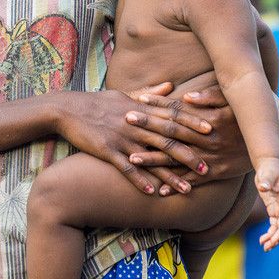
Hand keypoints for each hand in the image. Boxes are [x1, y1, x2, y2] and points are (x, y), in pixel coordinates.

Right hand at [55, 85, 209, 193]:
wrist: (67, 109)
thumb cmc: (97, 102)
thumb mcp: (124, 93)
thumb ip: (150, 93)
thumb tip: (172, 85)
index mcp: (141, 108)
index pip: (172, 115)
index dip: (192, 122)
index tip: (211, 130)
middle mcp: (135, 122)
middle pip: (168, 138)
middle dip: (189, 154)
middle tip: (208, 167)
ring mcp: (122, 137)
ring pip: (152, 157)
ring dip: (171, 174)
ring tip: (187, 189)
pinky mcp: (107, 151)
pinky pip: (128, 169)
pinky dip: (141, 181)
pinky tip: (154, 193)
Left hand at [124, 77, 250, 185]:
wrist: (274, 144)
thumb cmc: (251, 116)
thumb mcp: (235, 102)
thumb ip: (211, 97)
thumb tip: (187, 96)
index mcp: (210, 119)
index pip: (178, 111)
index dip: (158, 105)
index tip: (138, 99)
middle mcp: (208, 139)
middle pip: (172, 132)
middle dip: (147, 126)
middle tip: (125, 121)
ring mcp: (211, 158)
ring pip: (178, 159)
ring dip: (154, 159)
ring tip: (131, 158)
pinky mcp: (217, 172)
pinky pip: (193, 180)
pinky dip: (176, 184)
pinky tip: (157, 188)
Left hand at [254, 156, 278, 251]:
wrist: (269, 166)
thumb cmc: (269, 168)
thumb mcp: (267, 172)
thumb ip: (266, 180)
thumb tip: (263, 187)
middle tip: (269, 245)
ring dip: (274, 238)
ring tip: (265, 247)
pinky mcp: (274, 210)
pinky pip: (274, 225)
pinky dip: (270, 234)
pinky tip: (263, 241)